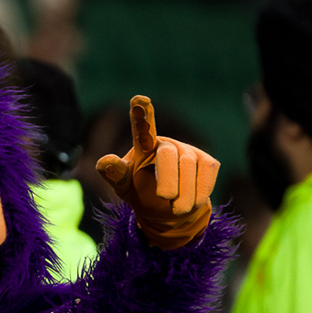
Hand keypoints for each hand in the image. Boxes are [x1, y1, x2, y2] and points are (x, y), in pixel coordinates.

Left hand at [96, 96, 218, 249]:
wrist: (170, 212)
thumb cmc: (142, 192)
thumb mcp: (124, 186)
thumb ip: (114, 174)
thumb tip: (104, 161)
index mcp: (143, 146)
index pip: (141, 129)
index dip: (141, 115)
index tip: (139, 100)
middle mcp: (166, 144)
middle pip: (168, 154)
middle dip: (168, 179)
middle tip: (165, 197)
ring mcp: (188, 151)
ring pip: (189, 166)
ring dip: (184, 193)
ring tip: (176, 209)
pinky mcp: (207, 162)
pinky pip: (207, 172)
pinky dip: (199, 191)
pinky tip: (191, 202)